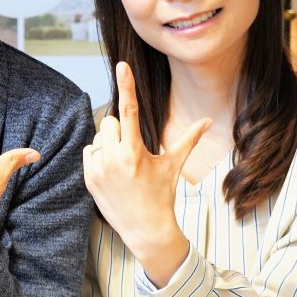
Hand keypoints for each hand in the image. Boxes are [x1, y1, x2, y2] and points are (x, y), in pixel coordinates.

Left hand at [84, 62, 211, 286]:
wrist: (146, 230)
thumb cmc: (162, 195)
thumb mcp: (174, 166)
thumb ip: (189, 140)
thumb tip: (208, 121)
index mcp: (136, 151)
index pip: (130, 110)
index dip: (126, 85)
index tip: (122, 65)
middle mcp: (114, 158)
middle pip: (109, 122)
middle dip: (120, 130)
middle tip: (132, 150)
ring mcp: (98, 169)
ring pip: (98, 137)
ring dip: (108, 144)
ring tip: (122, 165)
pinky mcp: (88, 178)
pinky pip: (88, 152)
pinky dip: (98, 157)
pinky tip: (112, 173)